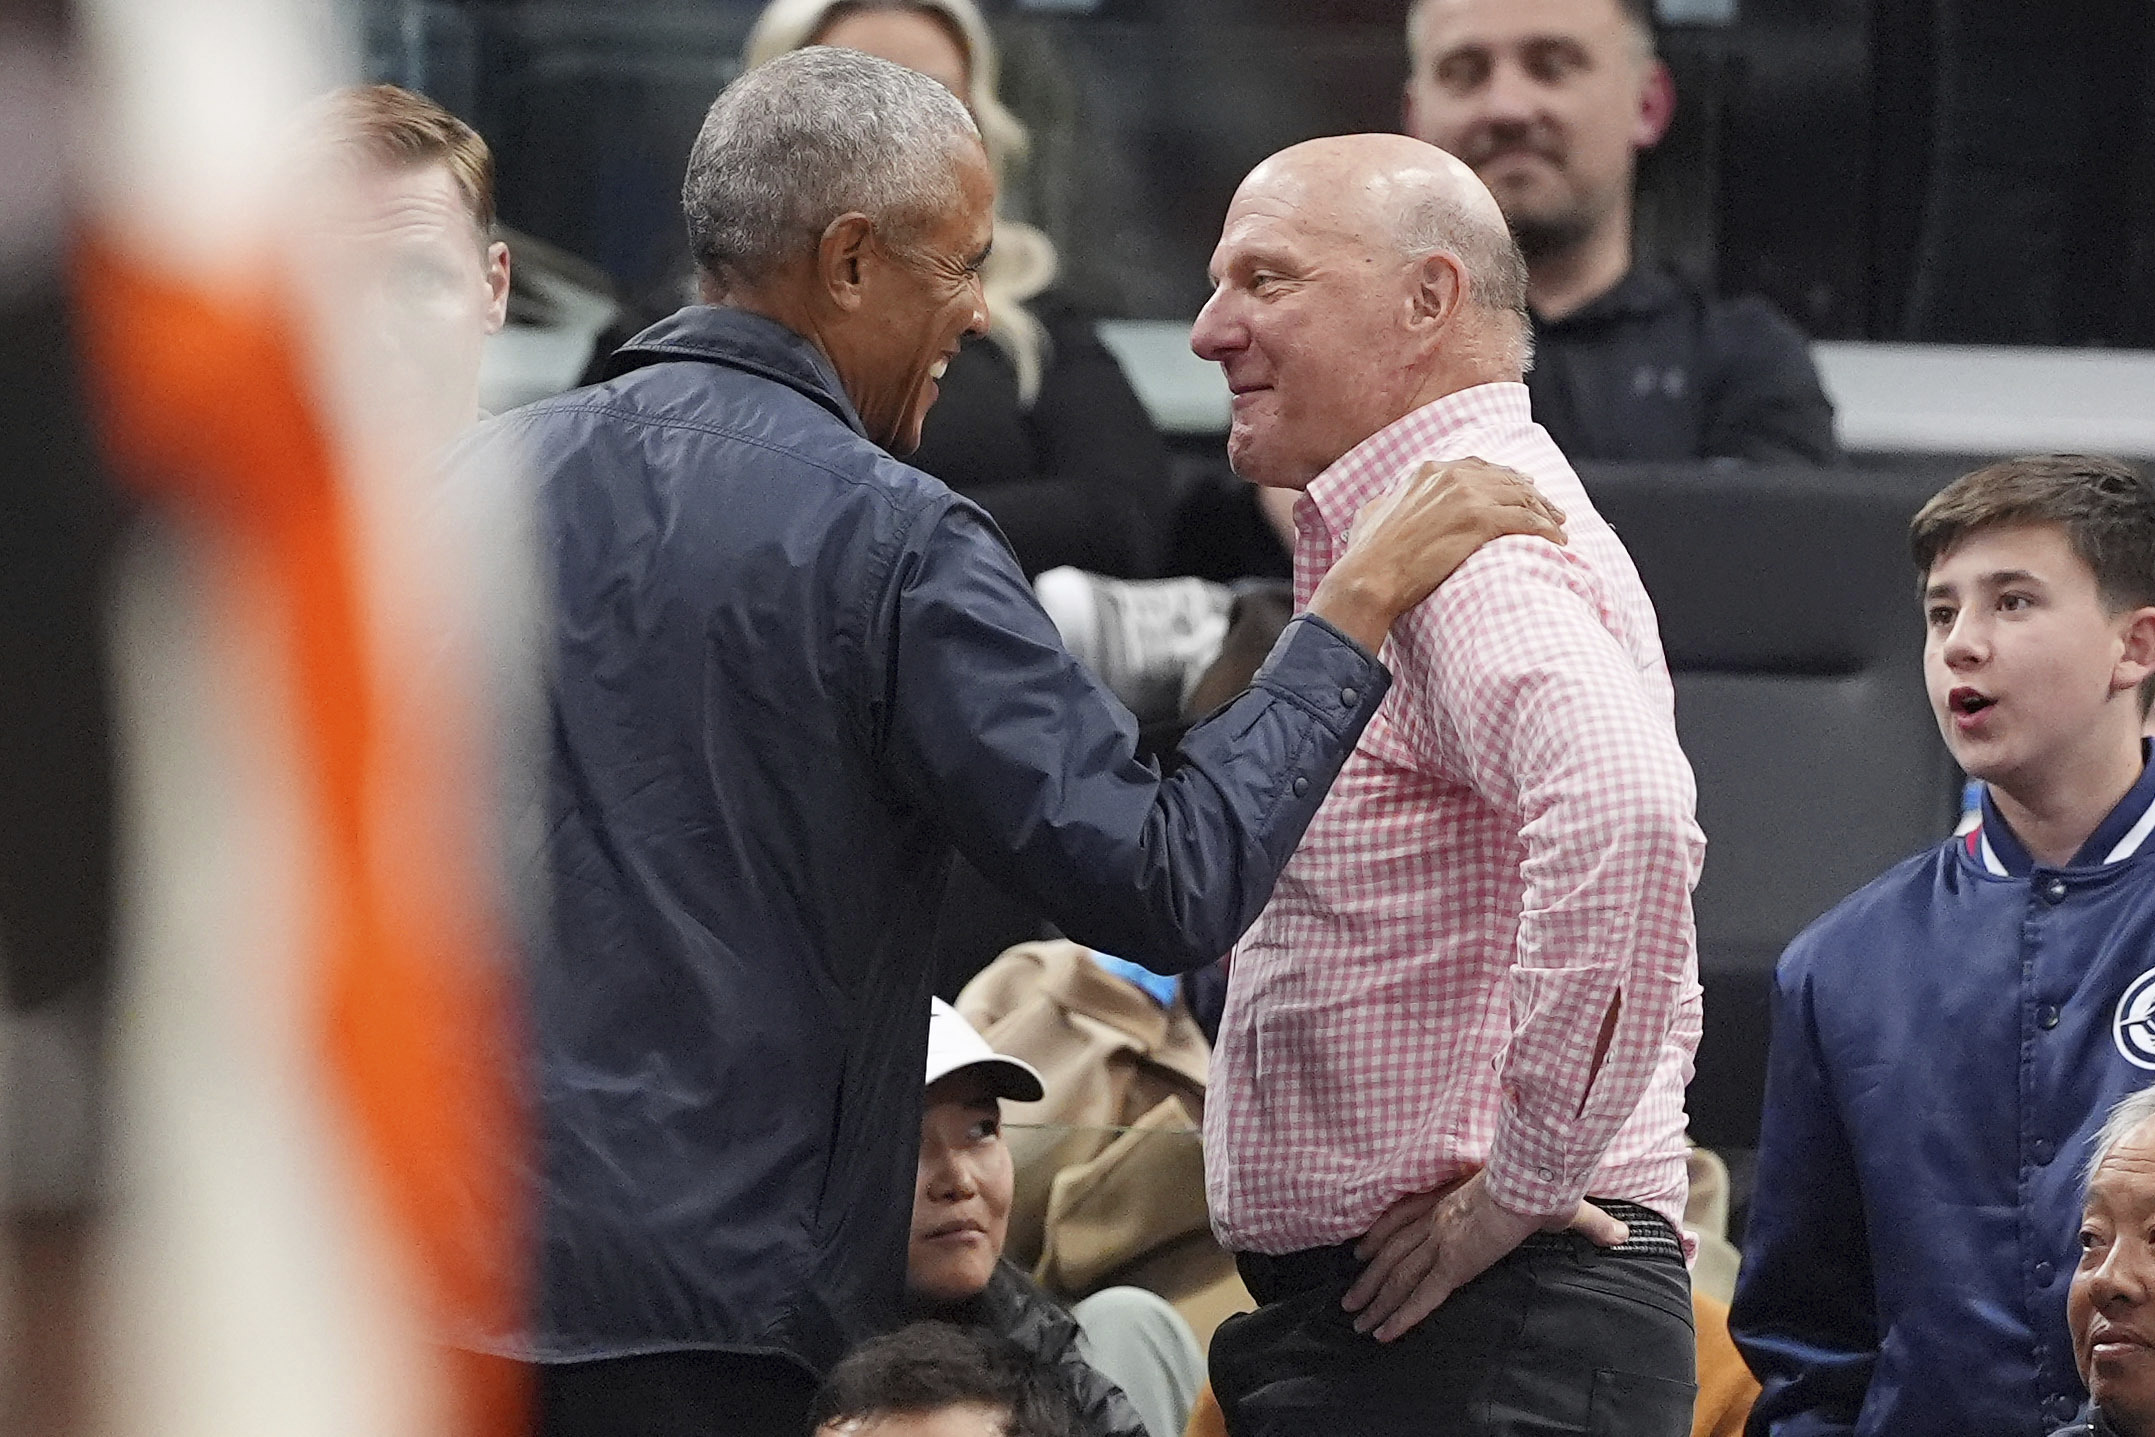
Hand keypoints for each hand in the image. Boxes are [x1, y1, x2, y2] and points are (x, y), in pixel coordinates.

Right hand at [1306, 457, 1564, 653]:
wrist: (1371, 578)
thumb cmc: (1366, 556)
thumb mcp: (1370, 515)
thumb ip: (1385, 502)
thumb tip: (1384, 503)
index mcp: (1428, 472)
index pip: (1479, 467)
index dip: (1504, 479)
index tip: (1520, 489)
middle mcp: (1451, 476)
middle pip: (1507, 479)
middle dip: (1533, 494)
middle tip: (1552, 510)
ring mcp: (1468, 496)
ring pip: (1523, 497)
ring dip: (1546, 513)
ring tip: (1560, 528)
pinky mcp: (1481, 521)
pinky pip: (1527, 521)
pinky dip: (1547, 530)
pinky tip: (1557, 542)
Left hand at [1340, 1172, 1627, 1342]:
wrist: (1534, 1179)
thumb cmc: (1545, 1184)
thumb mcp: (1561, 1204)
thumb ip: (1587, 1223)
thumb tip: (1621, 1234)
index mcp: (1451, 1201)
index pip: (1404, 1219)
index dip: (1379, 1238)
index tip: (1360, 1252)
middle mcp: (1438, 1221)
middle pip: (1393, 1253)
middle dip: (1369, 1280)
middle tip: (1349, 1300)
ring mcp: (1443, 1243)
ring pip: (1398, 1277)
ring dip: (1374, 1300)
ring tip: (1356, 1321)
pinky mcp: (1454, 1264)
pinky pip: (1420, 1297)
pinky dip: (1399, 1316)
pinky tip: (1383, 1333)